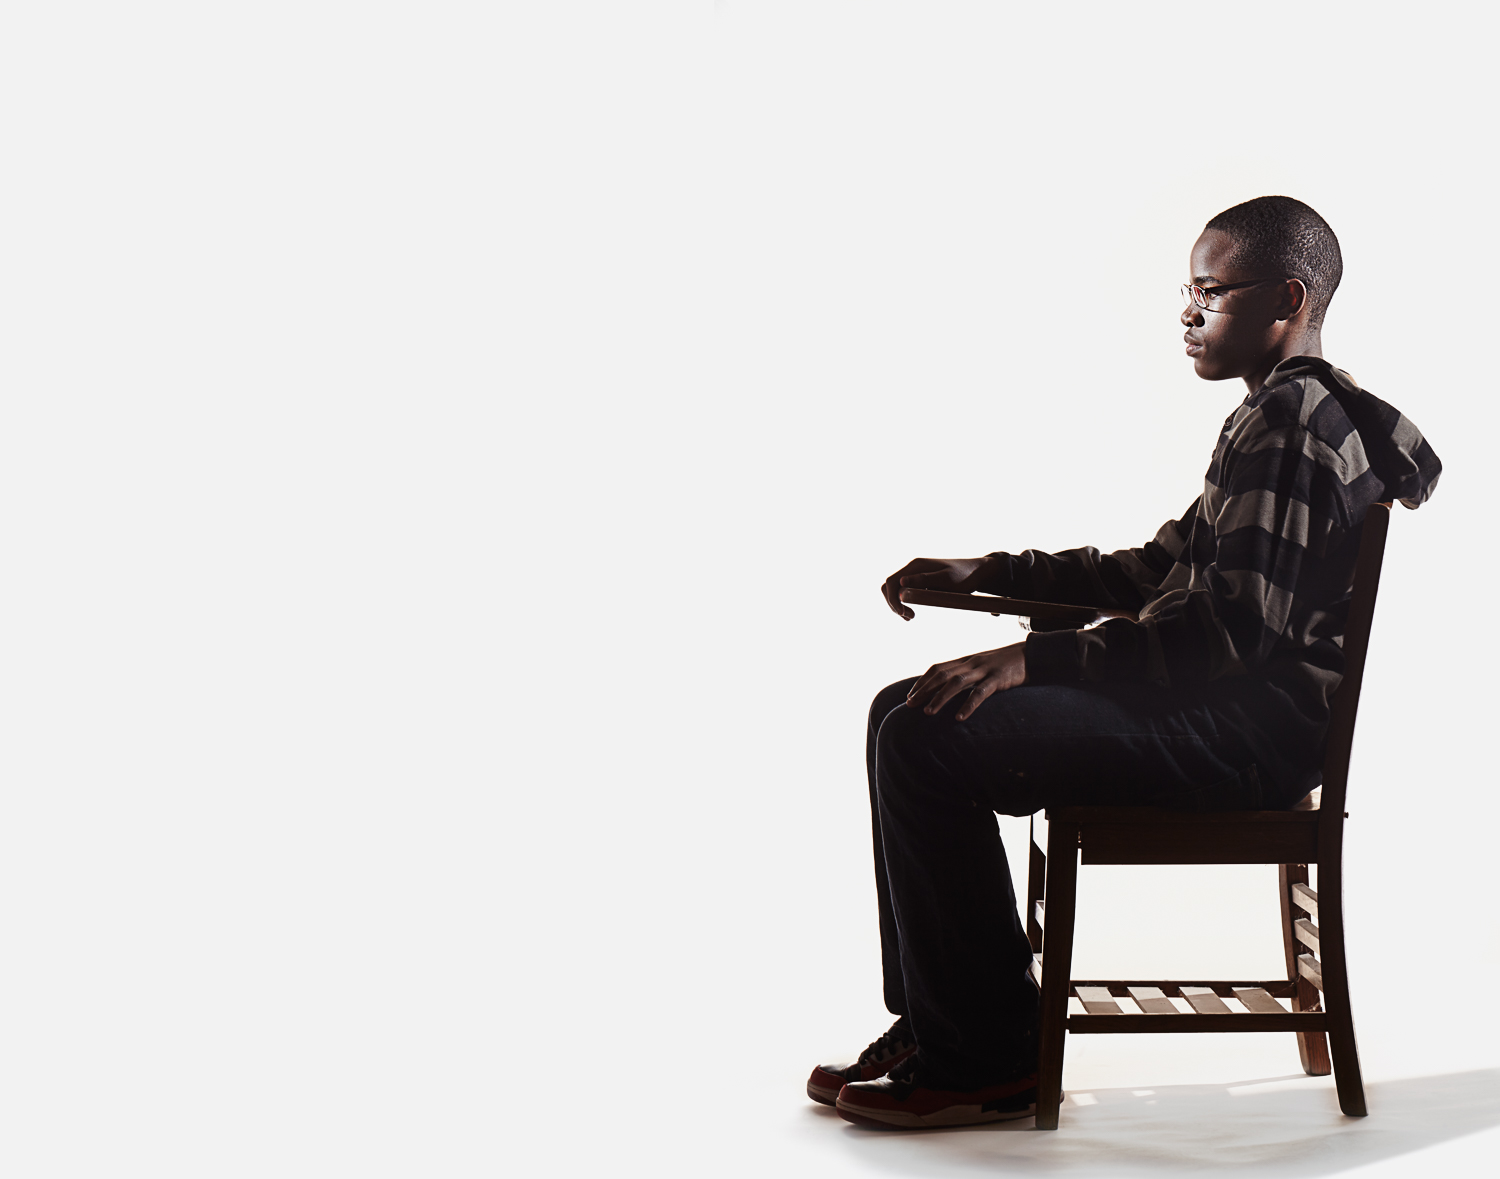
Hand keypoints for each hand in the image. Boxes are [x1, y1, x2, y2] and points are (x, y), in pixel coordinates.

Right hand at [882, 556, 991, 619]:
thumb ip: (924, 580)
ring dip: (897, 605)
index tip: (903, 614)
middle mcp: (913, 568)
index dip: (892, 600)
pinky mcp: (920, 581)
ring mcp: (915, 574)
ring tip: (910, 617)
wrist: (976, 572)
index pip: (891, 582)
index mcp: (916, 565)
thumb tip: (901, 582)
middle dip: (893, 603)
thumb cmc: (964, 577)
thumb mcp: (946, 580)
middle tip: (909, 618)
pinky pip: (904, 592)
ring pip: (895, 590)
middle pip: (889, 586)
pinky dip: (903, 603)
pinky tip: (913, 613)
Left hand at [906, 643, 1025, 720]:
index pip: (938, 669)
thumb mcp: (982, 668)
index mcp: (966, 661)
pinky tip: (959, 718)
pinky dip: (968, 705)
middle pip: (942, 675)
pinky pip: (981, 693)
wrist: (1030, 655)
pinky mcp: (999, 679)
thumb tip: (949, 691)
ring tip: (928, 712)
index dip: (923, 681)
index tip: (910, 696)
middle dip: (924, 690)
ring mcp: (984, 670)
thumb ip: (968, 676)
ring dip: (940, 697)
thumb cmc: (1005, 665)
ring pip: (956, 682)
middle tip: (909, 704)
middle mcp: (971, 663)